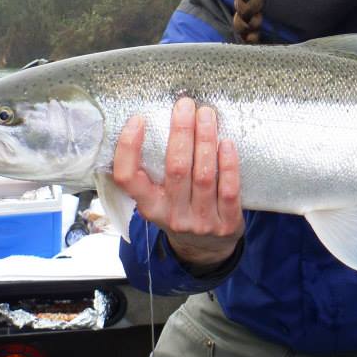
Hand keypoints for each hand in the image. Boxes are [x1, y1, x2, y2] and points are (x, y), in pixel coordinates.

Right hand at [113, 97, 244, 267]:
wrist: (206, 251)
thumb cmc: (180, 211)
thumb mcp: (158, 200)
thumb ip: (154, 172)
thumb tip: (155, 122)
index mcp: (150, 206)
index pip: (128, 179)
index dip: (129, 149)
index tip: (137, 120)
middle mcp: (172, 215)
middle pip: (175, 169)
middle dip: (181, 133)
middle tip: (185, 105)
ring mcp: (200, 221)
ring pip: (203, 176)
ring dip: (205, 140)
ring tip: (206, 114)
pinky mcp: (227, 223)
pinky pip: (228, 190)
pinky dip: (228, 165)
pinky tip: (227, 143)